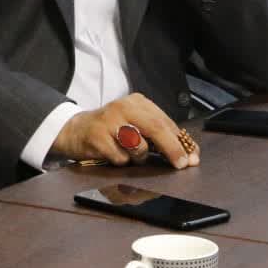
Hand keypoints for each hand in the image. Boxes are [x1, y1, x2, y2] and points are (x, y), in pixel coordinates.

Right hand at [52, 93, 199, 169]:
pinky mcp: (98, 136)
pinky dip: (121, 161)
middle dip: (172, 149)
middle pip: (156, 128)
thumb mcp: (135, 124)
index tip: (192, 157)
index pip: (166, 122)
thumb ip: (158, 135)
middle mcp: (124, 107)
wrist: (75, 130)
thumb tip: (187, 153)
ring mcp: (110, 120)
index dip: (181, 141)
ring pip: (139, 146)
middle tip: (182, 165)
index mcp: (138, 102)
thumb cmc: (111, 129)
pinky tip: (112, 154)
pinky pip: (120, 158)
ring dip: (138, 157)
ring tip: (127, 153)